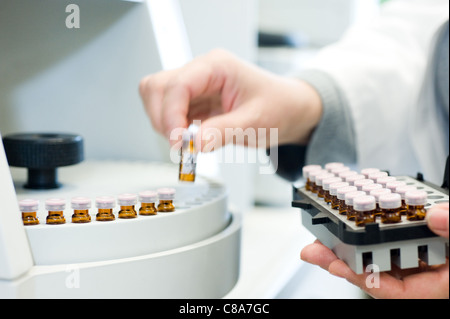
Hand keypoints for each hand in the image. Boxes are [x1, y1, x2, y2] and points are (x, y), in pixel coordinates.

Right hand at [139, 49, 321, 150]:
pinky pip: (169, 112)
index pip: (178, 84)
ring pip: (157, 98)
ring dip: (164, 123)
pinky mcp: (193, 102)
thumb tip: (195, 144)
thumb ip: (224, 131)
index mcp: (217, 66)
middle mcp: (201, 72)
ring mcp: (195, 86)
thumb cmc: (278, 106)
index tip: (178, 141)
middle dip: (162, 118)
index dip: (171, 114)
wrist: (287, 110)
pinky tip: (189, 140)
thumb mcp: (256, 121)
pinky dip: (172, 129)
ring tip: (186, 143)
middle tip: (180, 144)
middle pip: (158, 87)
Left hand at [300, 202, 448, 298]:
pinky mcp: (422, 248)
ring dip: (353, 251)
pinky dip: (372, 239)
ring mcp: (424, 263)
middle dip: (345, 265)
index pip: (397, 291)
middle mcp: (429, 276)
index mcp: (441, 285)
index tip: (337, 267)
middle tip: (315, 251)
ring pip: (382, 261)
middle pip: (379, 276)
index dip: (364, 280)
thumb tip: (435, 217)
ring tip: (325, 241)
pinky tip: (355, 230)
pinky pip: (393, 247)